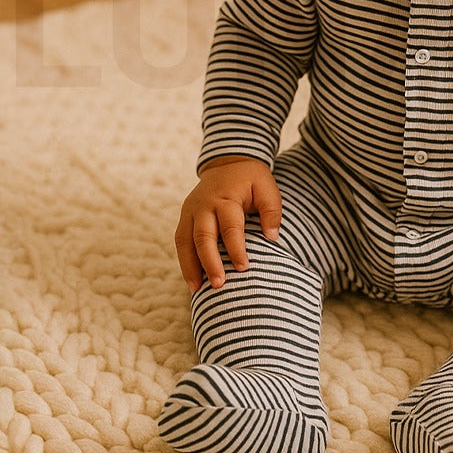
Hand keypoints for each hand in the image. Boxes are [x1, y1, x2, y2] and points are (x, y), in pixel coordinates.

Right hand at [173, 157, 281, 291]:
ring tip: (197, 290)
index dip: (236, 249)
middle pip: (203, 237)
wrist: (227, 162)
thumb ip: (272, 210)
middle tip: (220, 285)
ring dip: (190, 267)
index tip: (244, 268)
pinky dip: (184, 261)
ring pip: (185, 241)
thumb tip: (272, 237)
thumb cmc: (251, 179)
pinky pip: (180, 241)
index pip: (230, 227)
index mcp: (225, 198)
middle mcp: (204, 205)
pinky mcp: (184, 216)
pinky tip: (192, 280)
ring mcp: (190, 210)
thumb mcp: (267, 187)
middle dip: (210, 263)